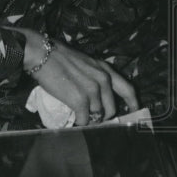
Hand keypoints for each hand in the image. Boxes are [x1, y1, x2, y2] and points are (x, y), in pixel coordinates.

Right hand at [20, 30, 137, 126]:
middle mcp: (103, 79)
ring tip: (80, 117)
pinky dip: (79, 122)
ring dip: (90, 120)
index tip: (133, 111)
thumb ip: (95, 78)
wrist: (42, 53)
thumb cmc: (60, 58)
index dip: (133, 103)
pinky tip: (74, 120)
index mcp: (105, 69)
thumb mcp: (86, 64)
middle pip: (111, 108)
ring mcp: (92, 90)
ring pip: (98, 115)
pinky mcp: (79, 99)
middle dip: (103, 116)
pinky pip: (84, 119)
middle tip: (92, 117)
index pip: (127, 89)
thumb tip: (98, 98)